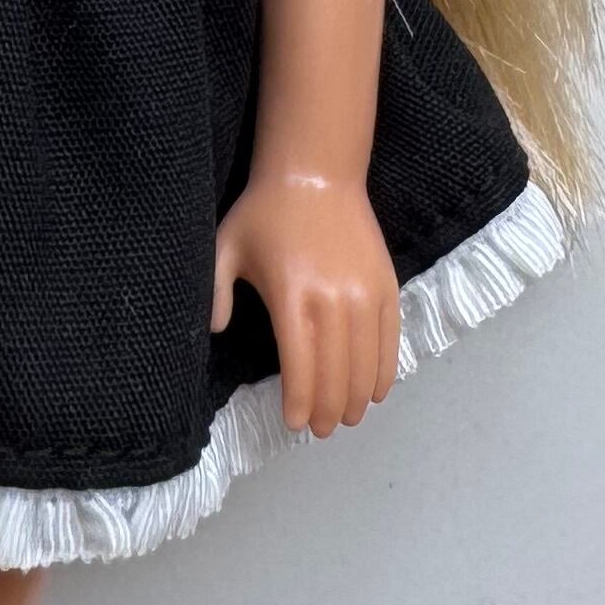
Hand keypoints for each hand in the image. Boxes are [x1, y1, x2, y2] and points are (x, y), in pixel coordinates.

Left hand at [211, 169, 400, 435]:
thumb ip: (215, 293)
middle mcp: (333, 300)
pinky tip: (376, 391)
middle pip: (336, 374)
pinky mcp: (388, 286)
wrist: (316, 174)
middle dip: (329, 411)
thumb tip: (214, 332)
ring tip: (348, 418)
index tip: (296, 424)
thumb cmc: (265, 213)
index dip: (300, 403)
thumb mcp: (225, 248)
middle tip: (322, 430)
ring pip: (366, 364)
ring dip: (359, 399)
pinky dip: (384, 372)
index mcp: (291, 296)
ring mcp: (365, 294)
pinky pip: (390, 341)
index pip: (300, 367)